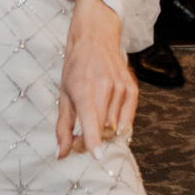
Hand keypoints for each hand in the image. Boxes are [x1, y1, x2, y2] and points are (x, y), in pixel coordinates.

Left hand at [57, 0, 137, 157]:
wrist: (96, 38)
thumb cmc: (76, 67)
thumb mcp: (63, 95)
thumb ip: (63, 127)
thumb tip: (61, 154)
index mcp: (84, 88)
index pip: (91, 120)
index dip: (94, 140)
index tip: (97, 156)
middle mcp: (105, 88)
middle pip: (103, 129)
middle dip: (91, 141)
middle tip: (79, 139)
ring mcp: (122, 88)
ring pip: (115, 127)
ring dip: (103, 134)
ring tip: (92, 124)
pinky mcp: (133, 89)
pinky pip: (127, 120)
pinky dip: (117, 126)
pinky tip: (107, 118)